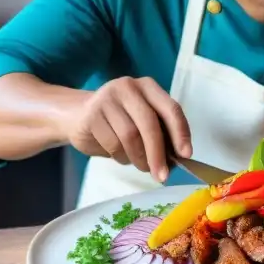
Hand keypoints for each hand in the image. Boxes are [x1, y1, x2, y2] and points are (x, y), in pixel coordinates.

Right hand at [68, 77, 191, 181]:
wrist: (78, 115)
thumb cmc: (119, 121)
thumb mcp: (143, 121)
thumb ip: (161, 133)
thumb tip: (177, 158)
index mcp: (148, 87)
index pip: (171, 108)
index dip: (180, 133)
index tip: (186, 155)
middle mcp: (129, 87)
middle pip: (149, 124)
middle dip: (157, 154)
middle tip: (161, 175)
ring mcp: (108, 98)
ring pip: (130, 136)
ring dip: (138, 158)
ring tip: (141, 166)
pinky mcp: (92, 114)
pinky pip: (112, 144)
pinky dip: (121, 157)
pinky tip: (121, 156)